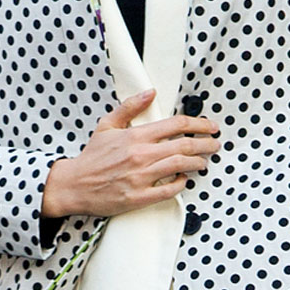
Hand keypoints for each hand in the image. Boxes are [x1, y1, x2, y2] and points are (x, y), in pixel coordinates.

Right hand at [42, 91, 218, 218]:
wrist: (74, 185)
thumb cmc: (92, 158)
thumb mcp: (107, 125)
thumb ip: (130, 107)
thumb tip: (150, 93)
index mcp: (136, 136)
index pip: (176, 125)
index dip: (199, 124)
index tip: (210, 126)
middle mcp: (141, 155)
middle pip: (185, 146)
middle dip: (206, 144)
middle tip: (215, 144)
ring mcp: (141, 177)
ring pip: (180, 167)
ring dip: (197, 163)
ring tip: (203, 162)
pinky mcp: (139, 197)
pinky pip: (168, 190)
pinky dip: (181, 184)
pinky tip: (184, 180)